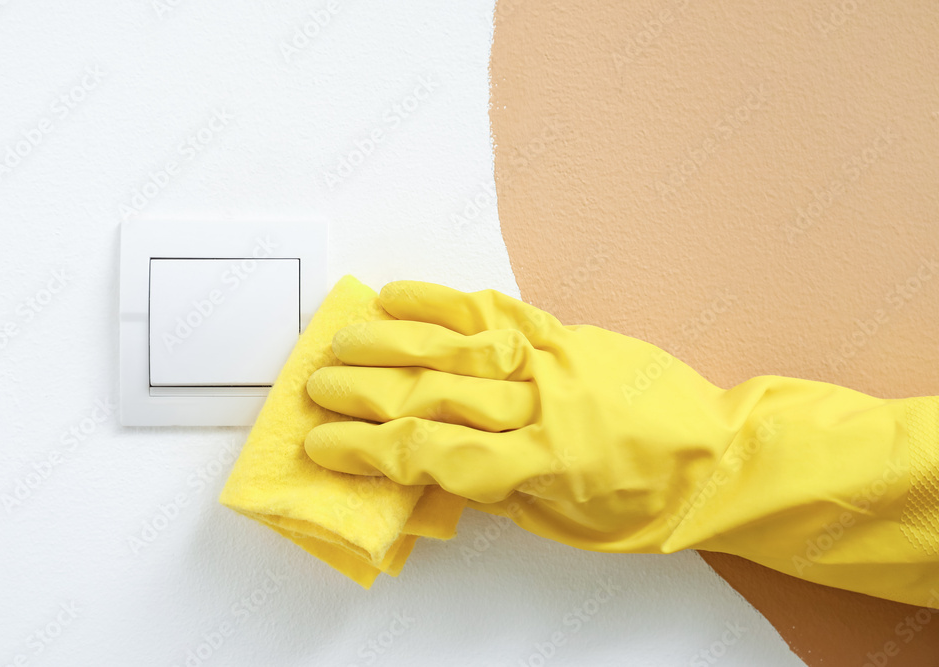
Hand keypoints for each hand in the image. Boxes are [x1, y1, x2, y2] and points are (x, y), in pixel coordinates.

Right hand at [303, 280, 735, 551]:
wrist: (711, 455)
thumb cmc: (639, 505)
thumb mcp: (561, 523)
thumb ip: (491, 490)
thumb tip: (427, 468)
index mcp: (538, 465)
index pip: (431, 453)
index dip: (368, 451)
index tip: (324, 446)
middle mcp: (539, 405)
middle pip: (431, 393)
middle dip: (363, 392)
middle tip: (315, 389)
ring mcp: (549, 359)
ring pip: (453, 344)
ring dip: (388, 342)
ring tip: (340, 342)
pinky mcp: (561, 330)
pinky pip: (493, 309)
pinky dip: (442, 301)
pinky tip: (400, 296)